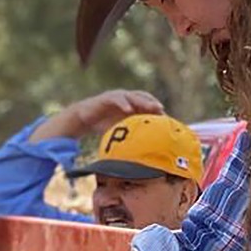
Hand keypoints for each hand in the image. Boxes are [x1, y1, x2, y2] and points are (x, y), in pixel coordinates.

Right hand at [32, 89, 164, 140]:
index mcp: (131, 106)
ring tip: (153, 107)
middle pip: (143, 99)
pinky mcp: (106, 98)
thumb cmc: (103, 125)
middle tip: (162, 110)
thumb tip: (145, 153)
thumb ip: (131, 137)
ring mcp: (117, 97)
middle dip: (153, 103)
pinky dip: (123, 103)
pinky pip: (116, 99)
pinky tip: (128, 109)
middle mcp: (126, 99)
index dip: (157, 110)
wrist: (82, 118)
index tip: (167, 119)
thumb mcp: (120, 131)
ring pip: (133, 97)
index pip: (148, 105)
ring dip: (143, 101)